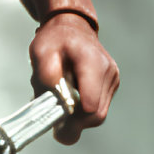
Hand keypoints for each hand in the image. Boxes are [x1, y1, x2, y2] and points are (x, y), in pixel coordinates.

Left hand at [28, 13, 118, 144]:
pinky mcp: (111, 86)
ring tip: (58, 105)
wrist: (72, 26)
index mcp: (91, 62)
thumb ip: (46, 77)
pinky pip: (98, 106)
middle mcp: (108, 72)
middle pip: (96, 114)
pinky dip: (82, 110)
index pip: (91, 103)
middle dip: (74, 124)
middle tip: (54, 127)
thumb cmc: (54, 39)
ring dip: (77, 117)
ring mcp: (113, 80)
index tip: (57, 126)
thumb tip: (55, 105)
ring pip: (98, 114)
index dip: (74, 120)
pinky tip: (68, 98)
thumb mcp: (40, 52)